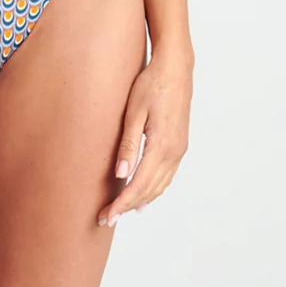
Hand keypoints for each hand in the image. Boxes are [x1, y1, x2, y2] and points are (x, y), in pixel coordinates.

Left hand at [98, 42, 192, 225]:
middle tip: (106, 218)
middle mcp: (174, 152)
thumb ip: (128, 145)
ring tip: (121, 211)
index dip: (122, 204)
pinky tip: (144, 196)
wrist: (176, 68)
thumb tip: (121, 175)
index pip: (138, 185)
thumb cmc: (151, 85)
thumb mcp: (134, 112)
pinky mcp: (179, 145)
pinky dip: (153, 189)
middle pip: (149, 190)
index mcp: (162, 146)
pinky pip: (166, 176)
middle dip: (128, 207)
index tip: (107, 216)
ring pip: (160, 186)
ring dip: (141, 200)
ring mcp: (179, 150)